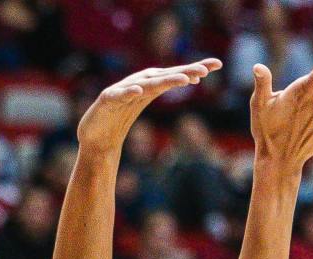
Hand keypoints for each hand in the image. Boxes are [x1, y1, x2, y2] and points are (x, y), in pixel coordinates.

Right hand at [76, 60, 222, 154]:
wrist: (96, 138)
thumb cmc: (120, 117)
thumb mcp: (147, 99)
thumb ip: (166, 86)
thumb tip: (195, 77)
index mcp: (150, 83)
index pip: (175, 74)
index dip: (195, 68)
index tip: (217, 66)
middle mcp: (138, 83)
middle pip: (165, 76)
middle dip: (185, 72)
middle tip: (206, 71)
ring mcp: (122, 91)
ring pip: (147, 85)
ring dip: (165, 81)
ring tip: (183, 80)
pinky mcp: (107, 100)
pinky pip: (119, 95)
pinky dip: (128, 92)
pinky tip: (139, 91)